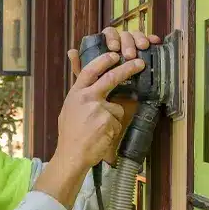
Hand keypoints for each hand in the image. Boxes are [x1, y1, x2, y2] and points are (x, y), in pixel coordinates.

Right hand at [66, 28, 161, 163]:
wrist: (71, 154)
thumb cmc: (70, 134)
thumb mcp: (69, 109)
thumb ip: (79, 94)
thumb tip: (87, 81)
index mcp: (76, 93)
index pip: (90, 70)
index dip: (103, 61)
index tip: (114, 55)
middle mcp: (87, 98)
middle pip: (110, 78)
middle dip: (127, 69)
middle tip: (139, 63)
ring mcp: (98, 109)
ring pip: (116, 108)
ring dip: (113, 118)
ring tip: (98, 130)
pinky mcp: (109, 121)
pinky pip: (118, 122)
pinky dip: (113, 129)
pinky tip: (102, 136)